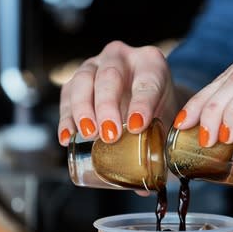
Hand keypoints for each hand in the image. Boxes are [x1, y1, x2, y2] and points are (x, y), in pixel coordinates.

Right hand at [57, 41, 180, 145]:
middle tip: (109, 134)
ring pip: (83, 79)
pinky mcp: (76, 78)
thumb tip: (148, 174)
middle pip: (110, 76)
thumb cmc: (156, 108)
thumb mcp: (166, 118)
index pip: (146, 81)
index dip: (142, 104)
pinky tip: (68, 136)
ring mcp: (95, 64)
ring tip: (88, 134)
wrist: (142, 97)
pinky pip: (67, 94)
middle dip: (107, 106)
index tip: (137, 126)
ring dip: (83, 109)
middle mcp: (121, 57)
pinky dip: (66, 117)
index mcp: (151, 62)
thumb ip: (161, 138)